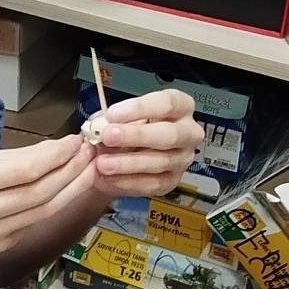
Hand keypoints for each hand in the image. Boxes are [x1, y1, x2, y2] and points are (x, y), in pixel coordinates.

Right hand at [0, 134, 96, 269]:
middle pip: (38, 192)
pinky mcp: (4, 246)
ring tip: (90, 168)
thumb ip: (9, 160)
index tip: (74, 141)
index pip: (22, 170)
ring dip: (72, 187)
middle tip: (90, 152)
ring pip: (44, 210)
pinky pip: (36, 221)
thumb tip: (53, 149)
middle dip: (70, 170)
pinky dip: (57, 202)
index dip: (55, 156)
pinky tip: (70, 187)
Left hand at [88, 89, 202, 198]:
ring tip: (103, 163)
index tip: (112, 114)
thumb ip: (114, 119)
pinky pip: (153, 184)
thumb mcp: (121, 116)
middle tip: (108, 136)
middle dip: (136, 136)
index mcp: (181, 107)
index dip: (139, 108)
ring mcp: (183, 158)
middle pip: (169, 134)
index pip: (167, 103)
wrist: (124, 153)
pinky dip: (128, 182)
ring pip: (161, 162)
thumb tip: (99, 128)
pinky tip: (110, 178)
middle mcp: (188, 132)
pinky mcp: (172, 181)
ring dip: (128, 163)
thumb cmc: (127, 126)